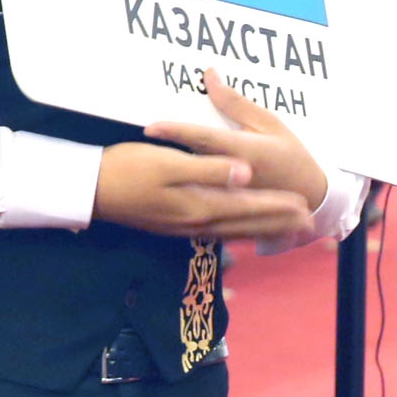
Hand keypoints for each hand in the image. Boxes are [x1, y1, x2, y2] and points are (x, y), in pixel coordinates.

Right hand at [93, 102, 315, 242]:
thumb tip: (245, 173)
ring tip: (284, 232)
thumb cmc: (126, 170)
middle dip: (277, 222)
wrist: (89, 190)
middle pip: (245, 223)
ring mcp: (183, 226)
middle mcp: (195, 221)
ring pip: (232, 231)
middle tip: (307, 224)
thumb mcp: (167, 164)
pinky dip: (236, 232)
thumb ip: (209, 169)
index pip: (248, 205)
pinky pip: (216, 232)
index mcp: (198, 204)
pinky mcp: (172, 224)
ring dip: (261, 230)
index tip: (305, 205)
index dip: (277, 205)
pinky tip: (238, 231)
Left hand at [141, 70, 330, 218]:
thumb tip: (209, 76)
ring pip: (193, 182)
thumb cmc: (291, 156)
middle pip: (191, 160)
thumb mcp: (270, 124)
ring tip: (146, 163)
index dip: (175, 131)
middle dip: (165, 153)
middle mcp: (234, 175)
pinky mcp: (228, 208)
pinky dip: (186, 188)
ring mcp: (230, 194)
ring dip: (172, 171)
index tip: (149, 127)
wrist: (313, 198)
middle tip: (139, 145)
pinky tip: (167, 183)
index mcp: (244, 151)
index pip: (203, 138)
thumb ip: (235, 103)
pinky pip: (202, 196)